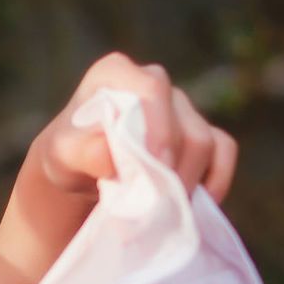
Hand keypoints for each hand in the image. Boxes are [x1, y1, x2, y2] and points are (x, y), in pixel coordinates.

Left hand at [26, 53, 237, 207]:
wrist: (80, 182)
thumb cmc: (68, 161)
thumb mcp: (60, 157)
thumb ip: (81, 152)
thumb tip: (111, 156)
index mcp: (116, 74)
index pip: (151, 90)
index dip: (159, 129)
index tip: (154, 166)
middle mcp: (154, 84)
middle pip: (184, 123)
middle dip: (172, 169)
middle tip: (154, 203)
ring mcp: (181, 108)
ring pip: (205, 142)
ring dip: (187, 181)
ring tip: (160, 209)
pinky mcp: (203, 133)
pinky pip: (223, 151)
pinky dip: (214, 180)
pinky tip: (191, 204)